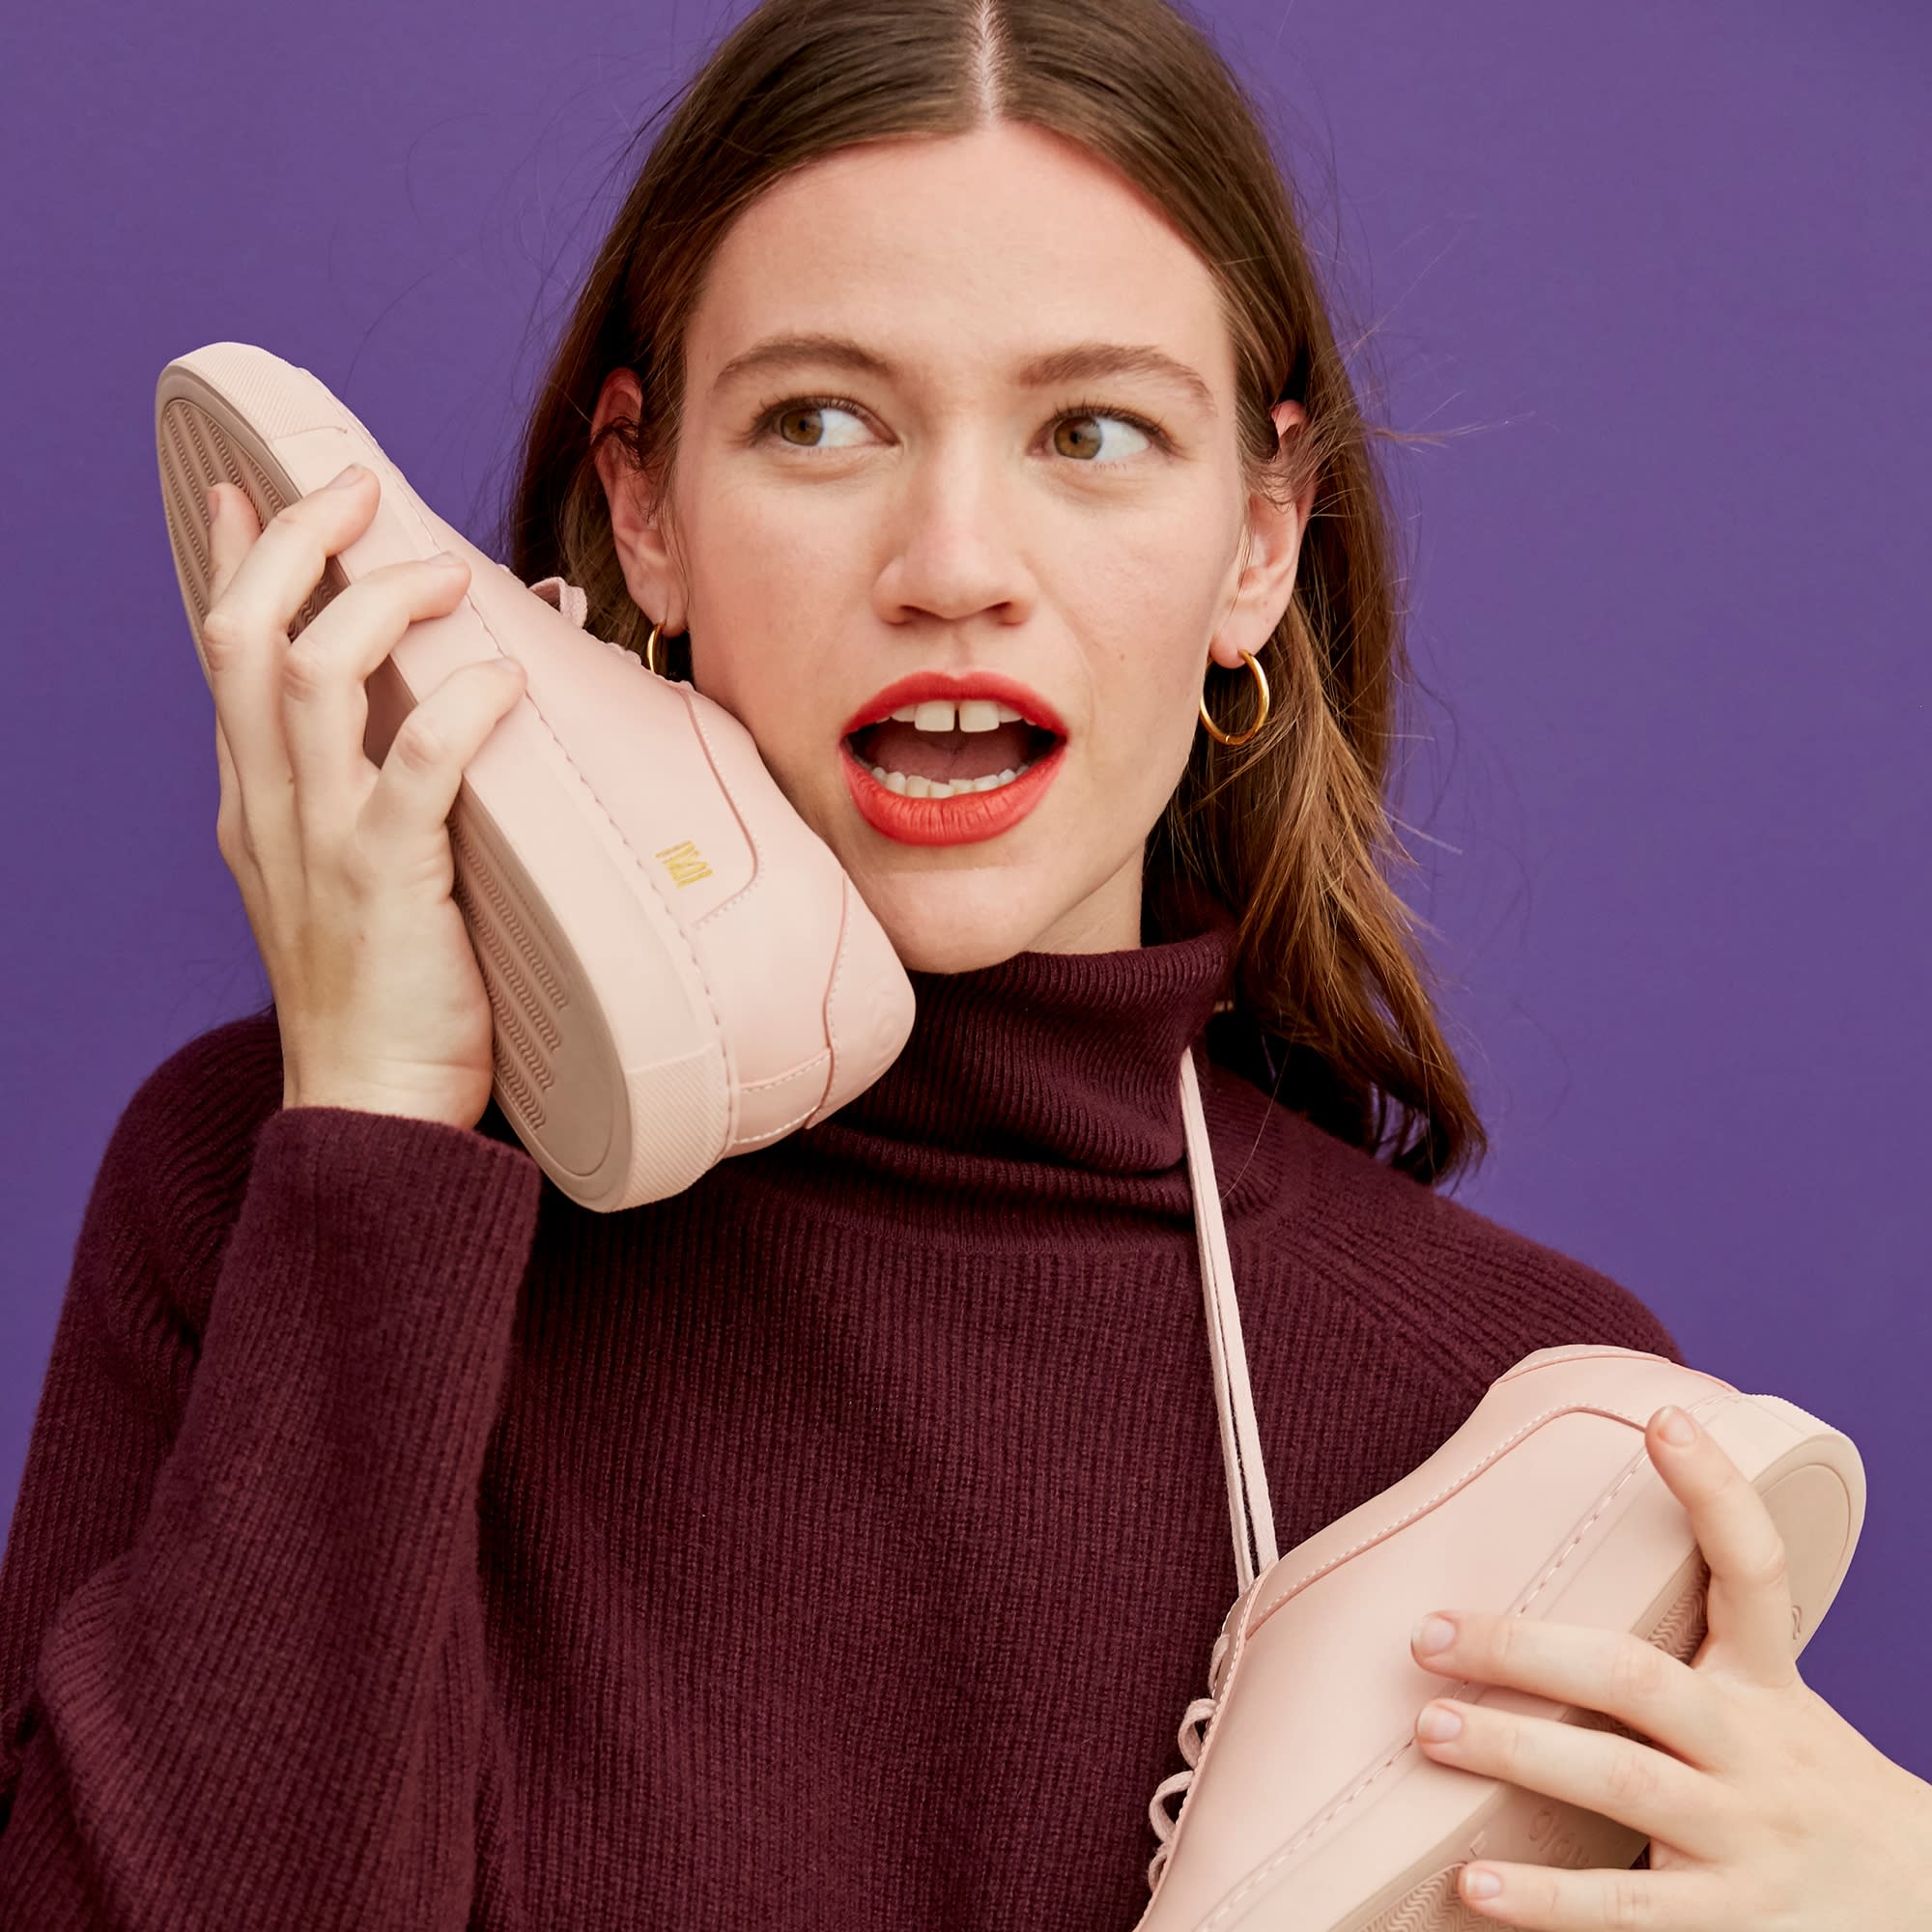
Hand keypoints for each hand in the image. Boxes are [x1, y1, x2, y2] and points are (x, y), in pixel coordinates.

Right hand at [204, 468, 526, 1129]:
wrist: (374, 1111)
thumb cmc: (390, 991)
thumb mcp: (354, 874)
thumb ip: (375, 786)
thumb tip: (438, 697)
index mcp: (254, 803)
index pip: (226, 653)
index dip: (234, 560)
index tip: (248, 487)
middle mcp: (269, 810)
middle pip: (246, 638)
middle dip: (293, 546)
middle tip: (357, 491)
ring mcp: (318, 845)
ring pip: (311, 681)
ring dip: (376, 607)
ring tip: (443, 573)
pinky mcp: (385, 885)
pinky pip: (413, 770)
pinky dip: (457, 711)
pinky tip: (501, 682)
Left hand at [1404, 1402, 1931, 1927]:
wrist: (1922, 1913)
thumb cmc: (1802, 1788)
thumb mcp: (1770, 1705)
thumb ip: (1687, 1652)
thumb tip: (1556, 1575)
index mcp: (1768, 1685)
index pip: (1755, 1573)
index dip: (1717, 1492)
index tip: (1664, 1419)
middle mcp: (1757, 1750)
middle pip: (1638, 1678)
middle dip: (1526, 1647)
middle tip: (1429, 1632)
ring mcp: (1744, 1838)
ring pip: (1622, 1781)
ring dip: (1516, 1751)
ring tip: (1428, 1728)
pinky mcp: (1730, 1924)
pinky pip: (1626, 1907)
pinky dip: (1543, 1902)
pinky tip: (1470, 1885)